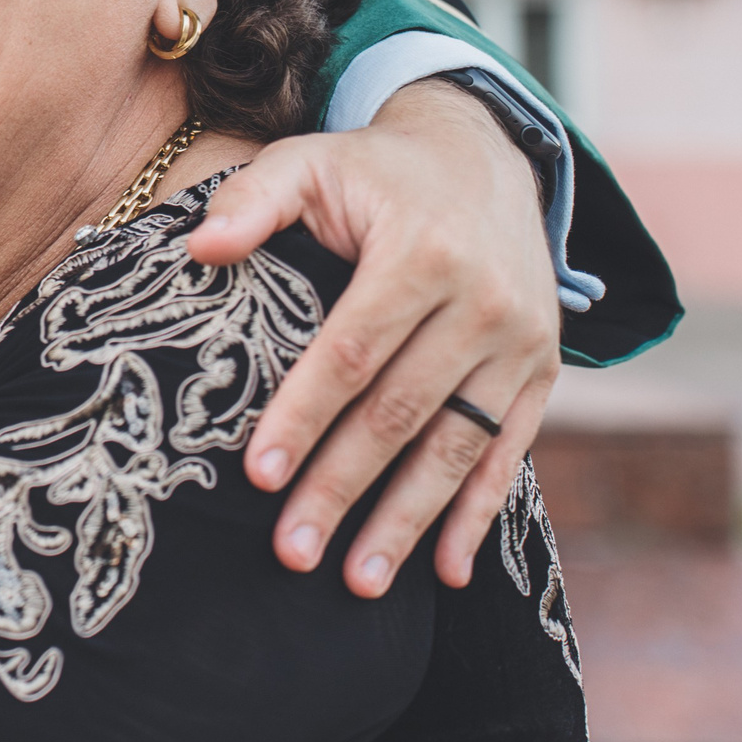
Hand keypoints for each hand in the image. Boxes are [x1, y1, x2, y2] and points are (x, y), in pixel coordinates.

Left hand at [179, 79, 558, 597]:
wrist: (486, 158)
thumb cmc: (374, 173)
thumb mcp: (308, 161)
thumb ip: (251, 199)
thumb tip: (199, 249)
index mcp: (421, 251)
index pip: (353, 351)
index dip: (305, 415)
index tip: (258, 474)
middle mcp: (483, 301)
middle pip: (402, 412)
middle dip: (344, 487)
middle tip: (291, 552)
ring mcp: (522, 342)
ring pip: (457, 445)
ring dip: (408, 520)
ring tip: (356, 582)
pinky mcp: (543, 371)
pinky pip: (509, 452)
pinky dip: (479, 514)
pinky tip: (445, 572)